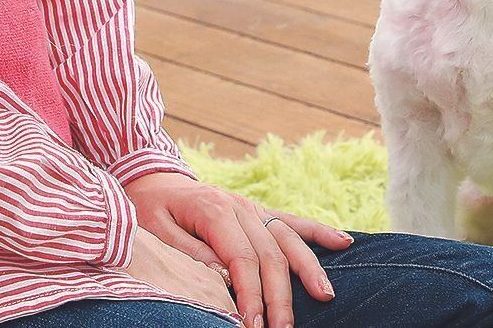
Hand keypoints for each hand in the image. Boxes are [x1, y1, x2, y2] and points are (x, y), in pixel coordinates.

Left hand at [125, 172, 353, 327]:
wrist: (151, 179)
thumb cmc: (150, 210)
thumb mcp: (157, 235)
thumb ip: (190, 257)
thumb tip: (225, 281)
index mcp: (216, 211)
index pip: (243, 260)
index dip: (252, 295)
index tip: (254, 326)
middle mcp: (241, 207)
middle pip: (271, 254)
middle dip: (280, 296)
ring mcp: (253, 208)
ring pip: (288, 239)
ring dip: (308, 268)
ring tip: (325, 296)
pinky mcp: (258, 211)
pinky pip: (292, 221)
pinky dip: (318, 232)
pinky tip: (343, 242)